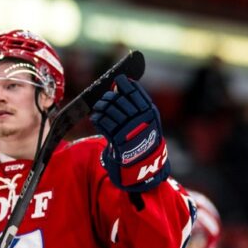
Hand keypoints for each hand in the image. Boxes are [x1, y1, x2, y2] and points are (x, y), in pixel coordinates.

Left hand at [93, 76, 168, 193]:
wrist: (143, 165)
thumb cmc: (144, 139)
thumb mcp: (148, 120)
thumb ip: (136, 103)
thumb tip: (118, 83)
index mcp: (150, 113)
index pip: (134, 91)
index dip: (124, 83)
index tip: (118, 81)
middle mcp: (139, 120)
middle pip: (117, 99)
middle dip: (109, 97)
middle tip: (107, 100)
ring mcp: (127, 129)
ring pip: (107, 109)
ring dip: (101, 106)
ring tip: (101, 109)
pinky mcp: (115, 139)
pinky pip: (101, 121)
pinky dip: (97, 118)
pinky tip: (98, 119)